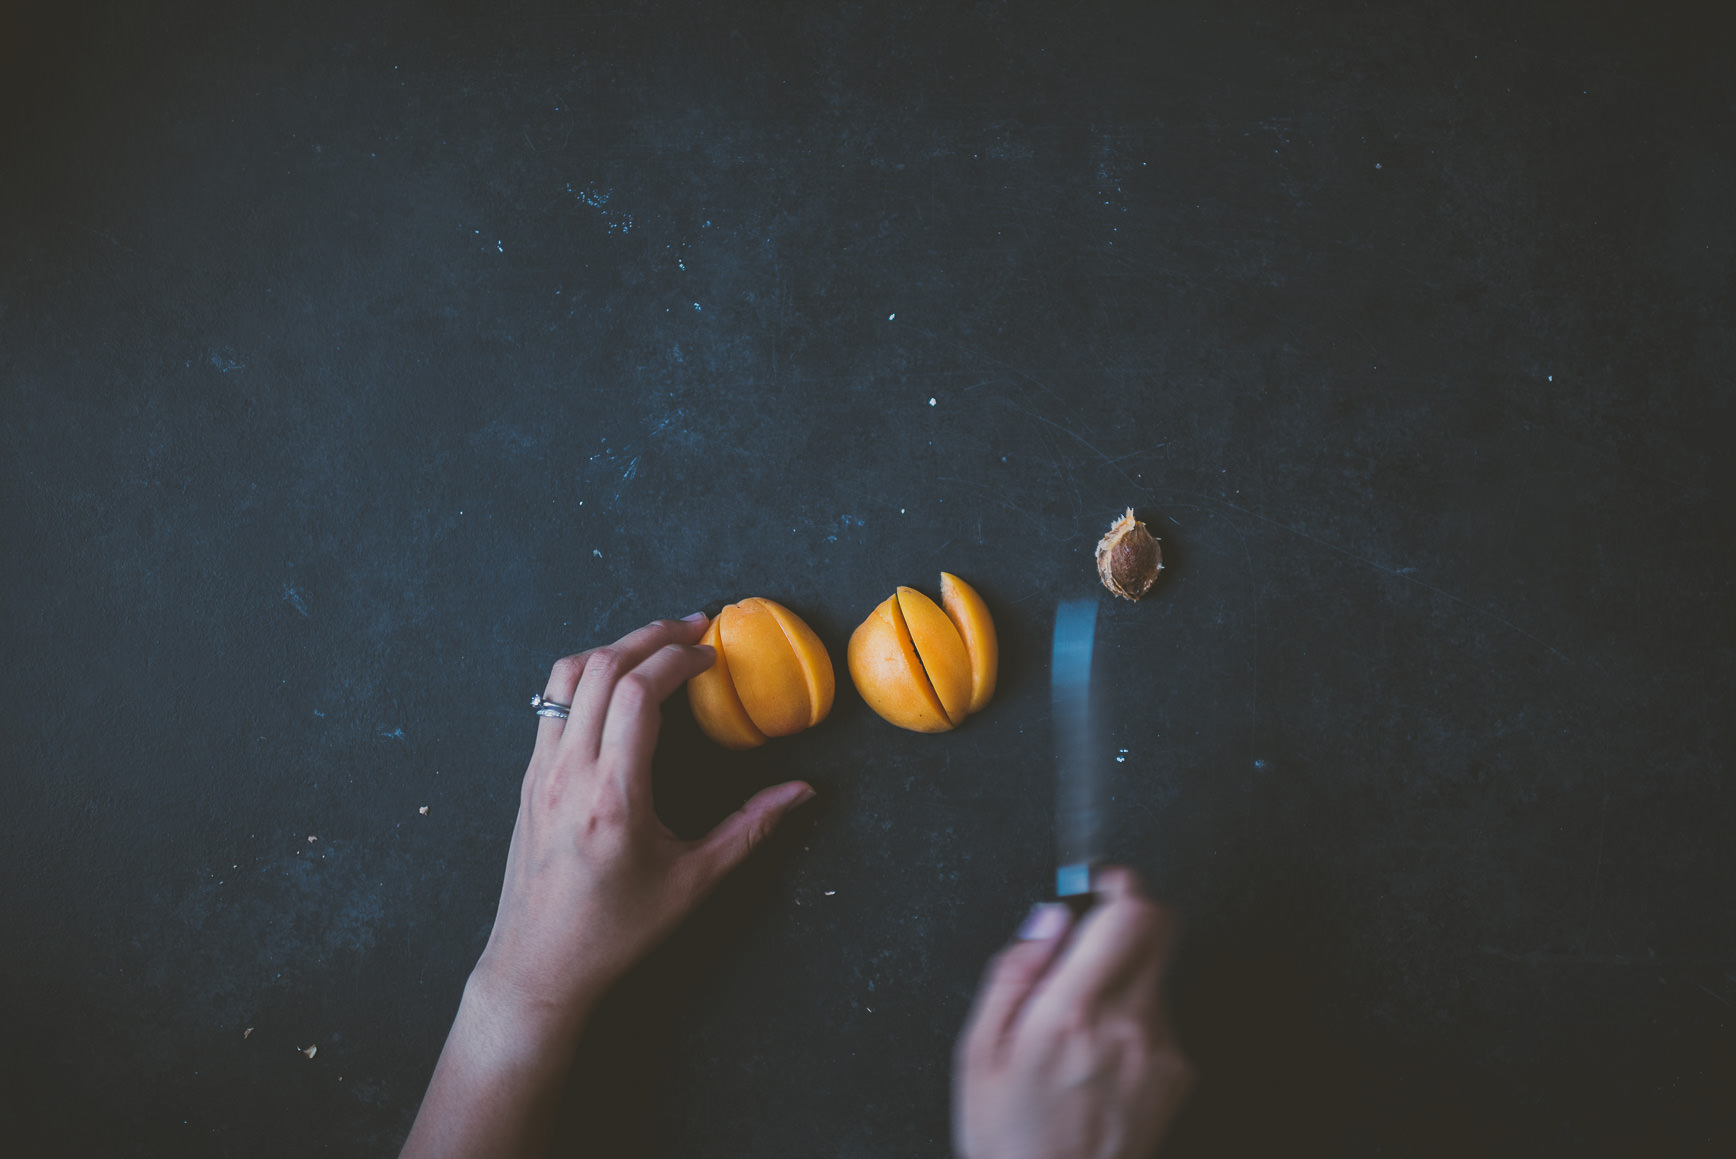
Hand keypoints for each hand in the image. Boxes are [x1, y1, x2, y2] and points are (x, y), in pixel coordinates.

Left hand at [402, 613, 813, 1158]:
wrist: (538, 967)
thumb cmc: (616, 931)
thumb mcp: (694, 882)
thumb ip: (750, 830)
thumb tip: (802, 791)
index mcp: (612, 795)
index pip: (635, 692)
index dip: (677, 658)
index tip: (710, 653)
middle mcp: (568, 772)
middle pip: (599, 668)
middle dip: (649, 635)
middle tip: (693, 626)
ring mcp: (540, 771)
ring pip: (565, 676)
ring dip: (613, 647)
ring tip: (656, 645)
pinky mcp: (528, 779)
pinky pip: (551, 702)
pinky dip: (587, 675)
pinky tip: (618, 684)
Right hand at [954, 868, 1193, 1158]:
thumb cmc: (1010, 1137)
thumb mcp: (980, 1050)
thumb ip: (1015, 971)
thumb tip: (1050, 920)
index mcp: (1073, 1012)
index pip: (1131, 916)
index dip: (1121, 884)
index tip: (1102, 883)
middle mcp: (1129, 1026)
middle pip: (1162, 929)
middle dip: (1131, 915)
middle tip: (1094, 933)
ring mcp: (1162, 1051)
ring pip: (1159, 972)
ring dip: (1127, 971)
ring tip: (1079, 1019)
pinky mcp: (1179, 1074)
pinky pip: (1162, 1015)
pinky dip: (1135, 1014)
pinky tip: (1098, 1053)